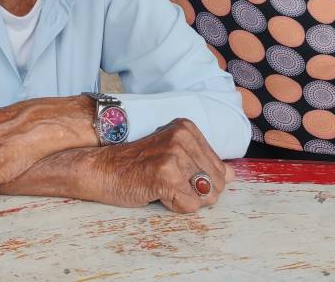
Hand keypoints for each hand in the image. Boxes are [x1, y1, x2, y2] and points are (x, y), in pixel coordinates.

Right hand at [86, 119, 234, 212]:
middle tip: (167, 183)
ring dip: (184, 199)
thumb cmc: (135, 165)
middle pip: (217, 184)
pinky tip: (155, 192)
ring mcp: (175, 155)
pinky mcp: (166, 175)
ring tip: (161, 186)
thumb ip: (203, 162)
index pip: (221, 168)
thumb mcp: (173, 155)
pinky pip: (189, 206)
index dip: (200, 181)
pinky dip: (174, 206)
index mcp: (187, 128)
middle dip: (196, 193)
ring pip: (205, 197)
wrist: (102, 169)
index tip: (174, 174)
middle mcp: (183, 137)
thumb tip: (232, 175)